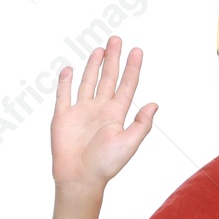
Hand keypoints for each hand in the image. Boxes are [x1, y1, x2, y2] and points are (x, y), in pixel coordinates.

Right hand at [51, 35, 157, 188]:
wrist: (80, 178)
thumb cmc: (106, 165)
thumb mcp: (129, 144)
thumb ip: (141, 124)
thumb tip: (154, 104)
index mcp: (116, 115)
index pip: (127, 86)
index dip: (132, 68)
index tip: (137, 50)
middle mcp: (99, 110)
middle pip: (108, 78)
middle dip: (113, 59)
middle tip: (116, 39)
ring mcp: (81, 112)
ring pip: (88, 82)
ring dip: (93, 66)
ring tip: (99, 50)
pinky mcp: (63, 117)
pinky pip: (64, 95)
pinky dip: (65, 82)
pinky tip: (69, 69)